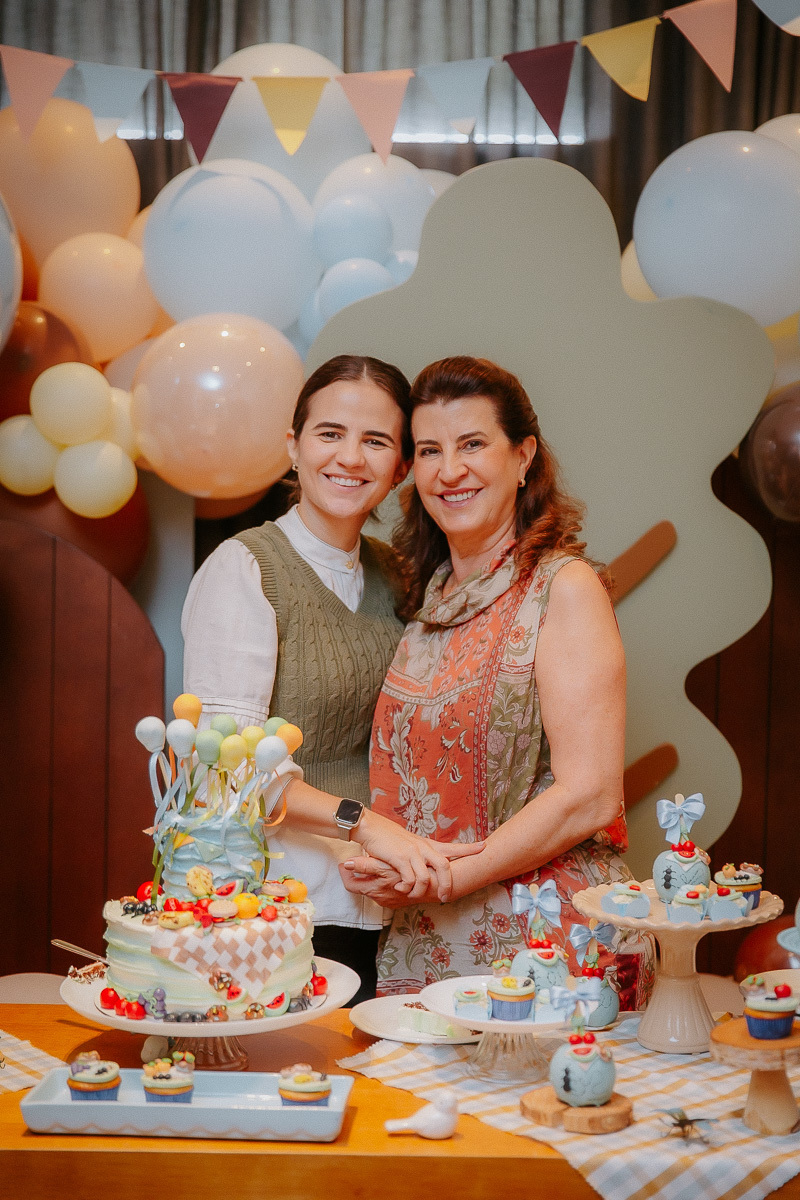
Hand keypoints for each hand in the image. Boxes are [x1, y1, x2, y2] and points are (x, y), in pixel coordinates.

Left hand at [339, 860, 434, 907]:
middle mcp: (381, 898)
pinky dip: (383, 882)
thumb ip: (365, 866)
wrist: (437, 884)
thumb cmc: (411, 873)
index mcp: (375, 890)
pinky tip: (387, 872)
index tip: (342, 865)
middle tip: (352, 862)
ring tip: (369, 863)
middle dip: (357, 875)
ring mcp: (390, 900)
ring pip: (374, 888)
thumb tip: (347, 864)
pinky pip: (386, 891)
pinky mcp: (399, 900)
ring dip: (371, 878)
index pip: (351, 885)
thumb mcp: (386, 867)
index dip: (345, 874)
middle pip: (361, 887)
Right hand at [353, 811, 482, 901]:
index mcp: (427, 845)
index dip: (469, 848)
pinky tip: (401, 888)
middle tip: (446, 897)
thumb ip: (422, 854)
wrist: (371, 828)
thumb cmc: (389, 838)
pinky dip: (407, 888)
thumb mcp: (410, 845)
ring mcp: (412, 853)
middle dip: (447, 885)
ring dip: (421, 892)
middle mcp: (423, 848)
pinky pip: (410, 879)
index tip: (484, 847)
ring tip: (413, 895)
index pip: (453, 846)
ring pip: (426, 878)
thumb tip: (431, 865)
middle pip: (444, 867)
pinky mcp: (400, 858)